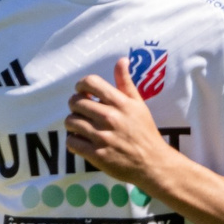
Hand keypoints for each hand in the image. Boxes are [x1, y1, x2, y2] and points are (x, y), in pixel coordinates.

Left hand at [65, 60, 176, 187]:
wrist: (153, 164)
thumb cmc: (145, 132)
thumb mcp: (139, 105)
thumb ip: (126, 83)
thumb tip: (122, 60)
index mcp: (121, 103)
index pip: (90, 83)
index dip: (81, 86)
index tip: (83, 93)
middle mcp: (111, 118)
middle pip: (75, 102)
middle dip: (75, 106)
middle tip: (82, 112)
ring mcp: (103, 137)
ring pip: (70, 122)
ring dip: (73, 124)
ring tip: (82, 127)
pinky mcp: (97, 155)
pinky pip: (71, 142)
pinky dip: (73, 141)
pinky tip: (82, 141)